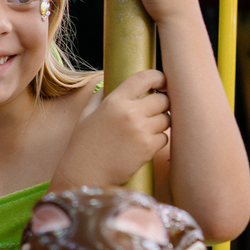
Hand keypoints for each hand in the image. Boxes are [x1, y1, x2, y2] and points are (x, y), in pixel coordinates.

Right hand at [52, 70, 170, 188]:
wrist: (84, 173)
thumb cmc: (83, 144)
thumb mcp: (87, 114)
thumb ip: (100, 96)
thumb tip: (108, 82)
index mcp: (114, 101)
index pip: (144, 78)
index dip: (158, 77)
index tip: (162, 81)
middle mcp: (129, 113)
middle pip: (162, 100)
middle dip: (161, 105)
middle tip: (153, 111)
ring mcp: (140, 131)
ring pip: (166, 119)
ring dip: (160, 123)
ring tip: (145, 130)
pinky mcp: (148, 148)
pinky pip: (164, 137)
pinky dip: (157, 140)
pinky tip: (143, 144)